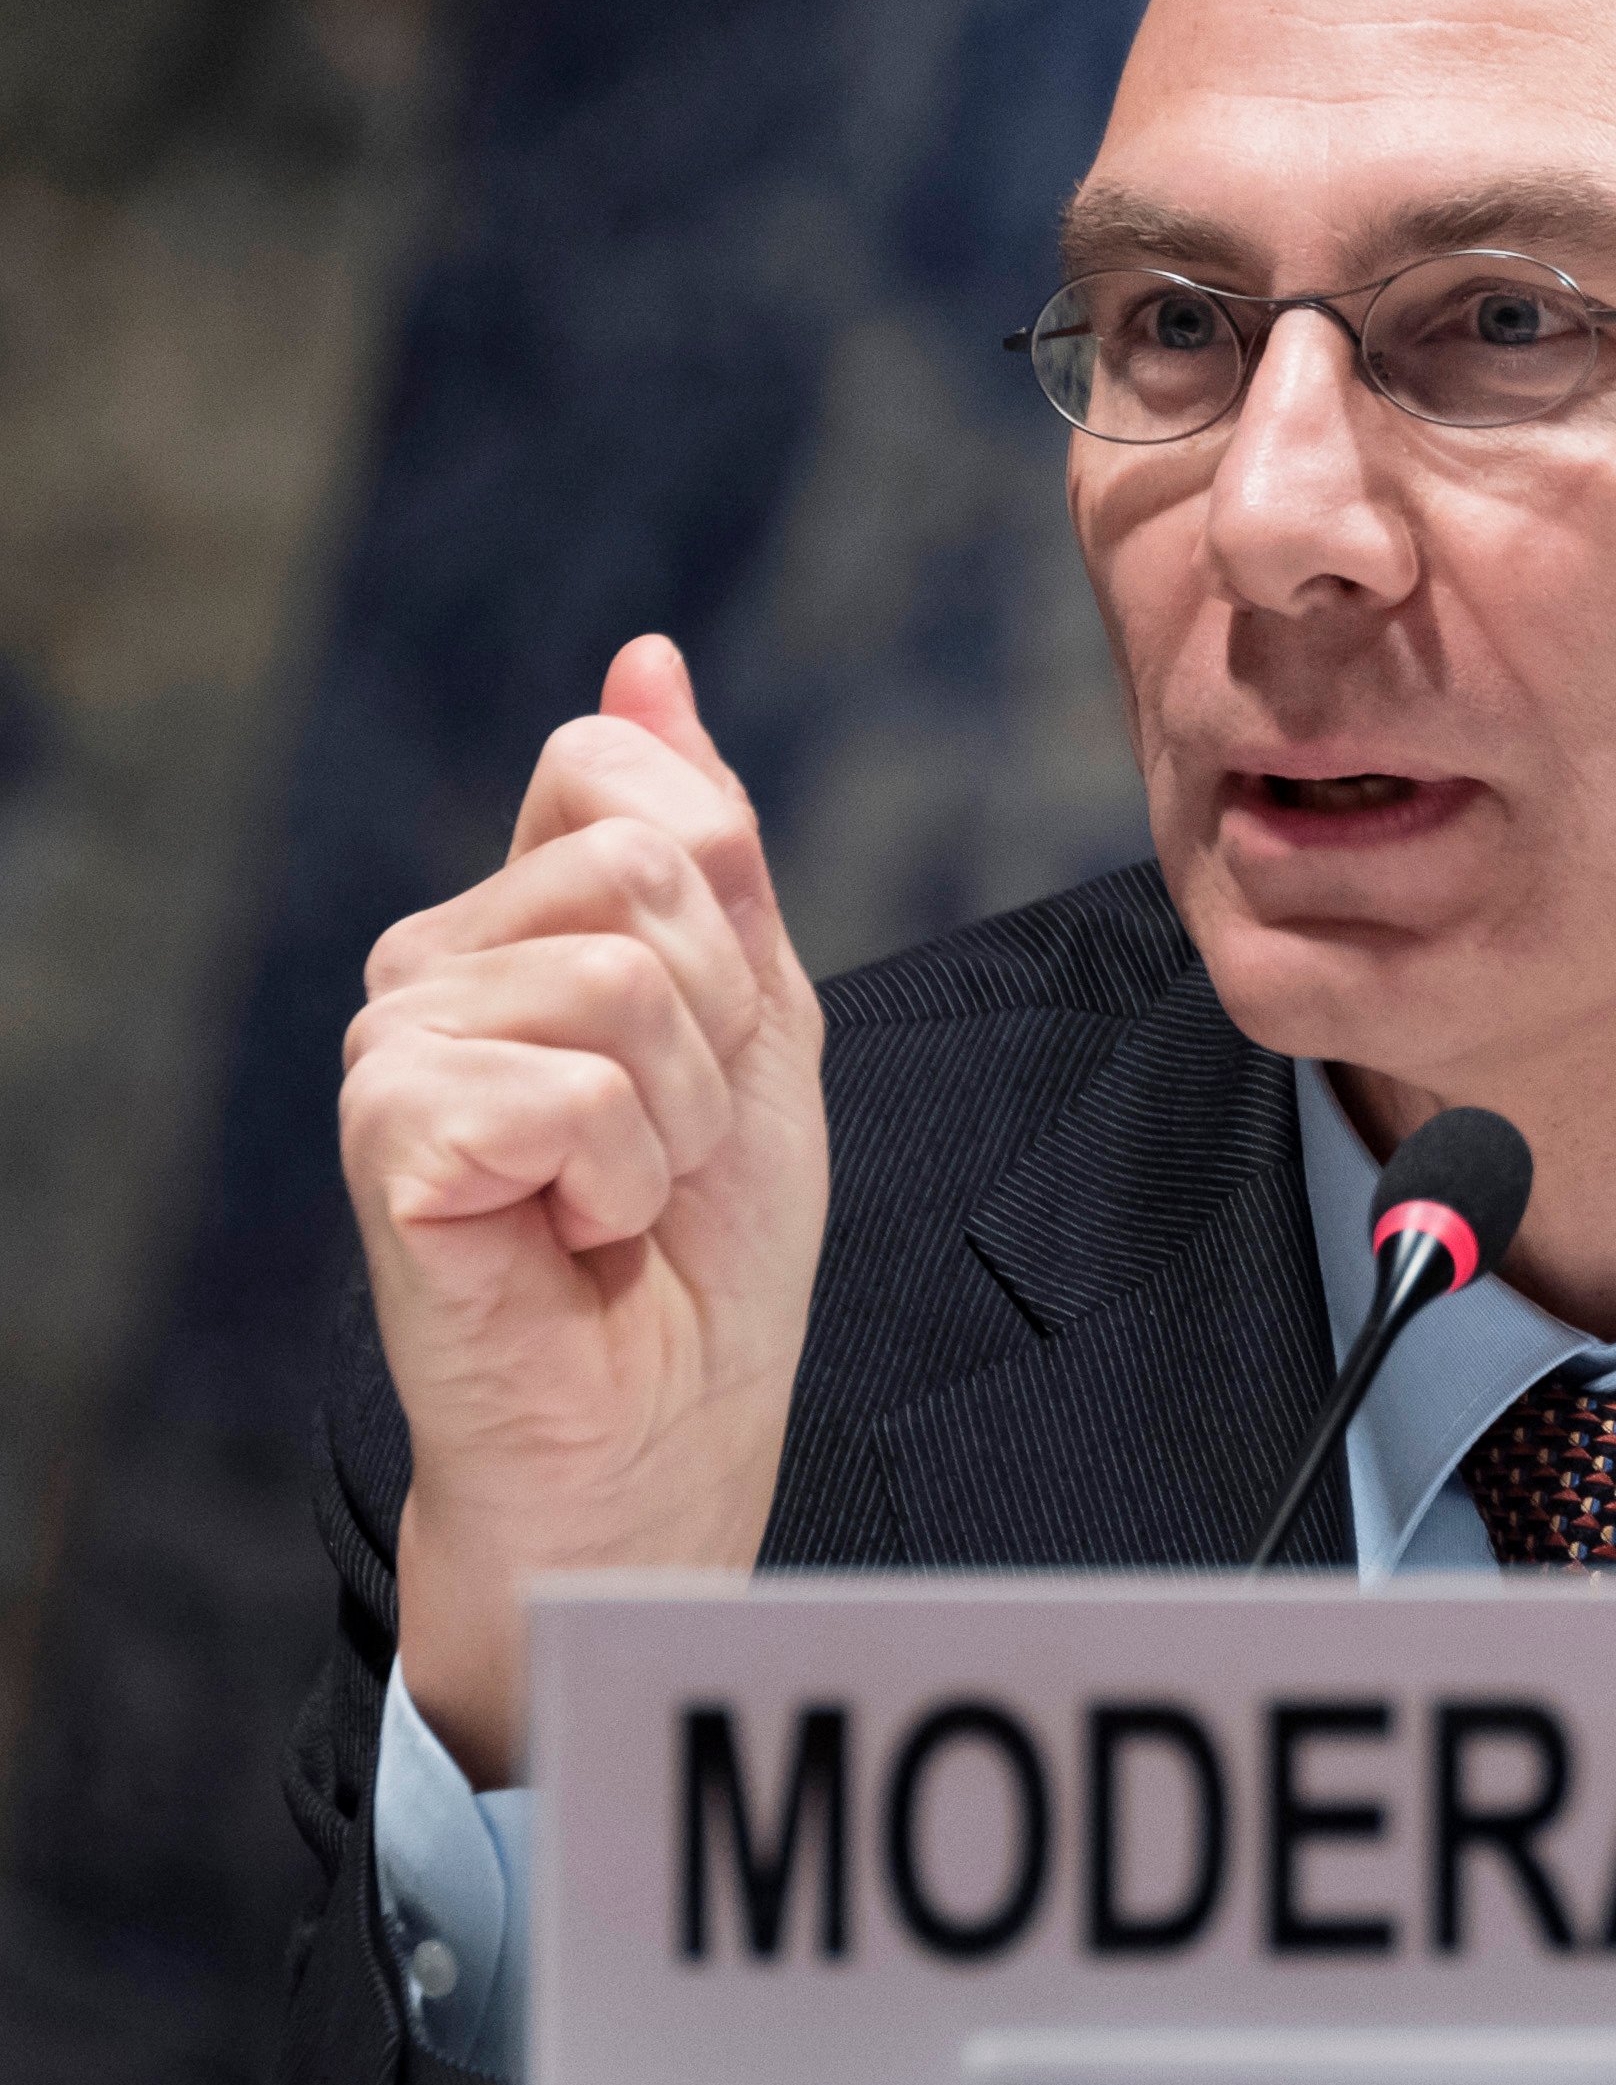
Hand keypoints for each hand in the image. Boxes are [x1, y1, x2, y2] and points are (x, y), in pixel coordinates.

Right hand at [340, 636, 827, 1785]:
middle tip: (671, 1146)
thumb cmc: (709, 1244)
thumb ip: (707, 838)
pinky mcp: (390, 1127)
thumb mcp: (757, 1016)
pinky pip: (576, 1082)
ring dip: (680, 1110)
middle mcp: (432, 959)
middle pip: (647, 869)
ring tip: (625, 1194)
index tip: (710, 1047)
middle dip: (720, 1023)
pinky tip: (574, 1232)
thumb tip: (647, 661)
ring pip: (624, 972)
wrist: (670, 1423)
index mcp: (517, 917)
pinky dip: (622, 1172)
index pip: (633, 781)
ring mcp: (396, 1040)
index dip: (730, 916)